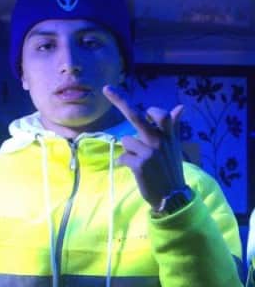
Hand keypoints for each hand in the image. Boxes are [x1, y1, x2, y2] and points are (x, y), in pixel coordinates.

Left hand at [103, 85, 185, 207]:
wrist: (171, 197)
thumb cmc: (170, 170)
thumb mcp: (175, 147)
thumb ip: (174, 127)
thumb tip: (180, 107)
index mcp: (169, 136)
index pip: (161, 114)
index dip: (151, 109)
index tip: (144, 106)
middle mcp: (160, 141)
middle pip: (136, 116)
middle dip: (120, 101)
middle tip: (107, 89)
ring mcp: (149, 152)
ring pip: (125, 140)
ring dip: (129, 150)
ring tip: (140, 162)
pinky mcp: (139, 165)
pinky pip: (122, 156)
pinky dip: (123, 162)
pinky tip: (133, 169)